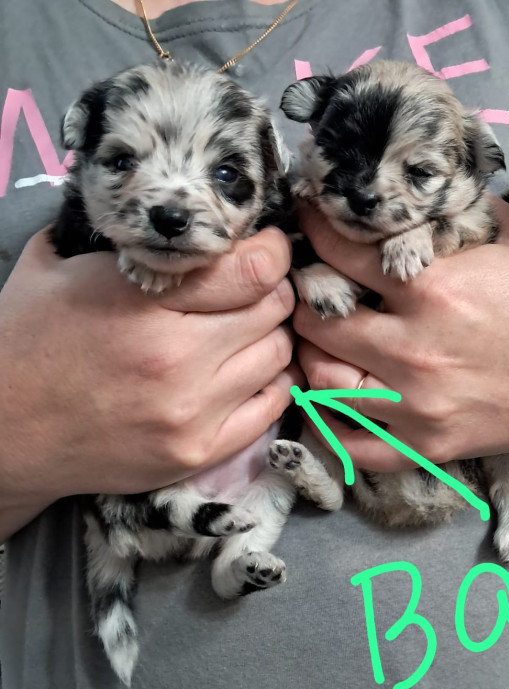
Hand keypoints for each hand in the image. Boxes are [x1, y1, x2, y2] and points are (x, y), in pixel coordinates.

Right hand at [0, 226, 298, 536]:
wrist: (4, 433)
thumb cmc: (29, 343)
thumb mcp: (59, 269)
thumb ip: (122, 237)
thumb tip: (177, 212)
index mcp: (141, 301)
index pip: (253, 269)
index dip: (271, 253)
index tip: (265, 249)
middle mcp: (176, 358)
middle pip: (273, 310)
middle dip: (270, 292)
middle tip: (251, 291)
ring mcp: (192, 412)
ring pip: (279, 356)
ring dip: (270, 337)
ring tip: (243, 332)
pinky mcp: (199, 453)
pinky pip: (272, 406)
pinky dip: (271, 381)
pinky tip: (248, 371)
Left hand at [294, 199, 508, 471]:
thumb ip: (453, 214)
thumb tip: (404, 193)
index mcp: (436, 289)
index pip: (340, 251)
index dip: (314, 228)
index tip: (308, 219)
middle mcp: (416, 352)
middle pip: (317, 322)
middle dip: (304, 296)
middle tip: (309, 284)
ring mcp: (418, 407)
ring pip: (322, 383)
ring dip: (311, 355)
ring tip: (320, 336)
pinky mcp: (429, 445)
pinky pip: (354, 446)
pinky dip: (331, 424)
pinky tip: (331, 398)